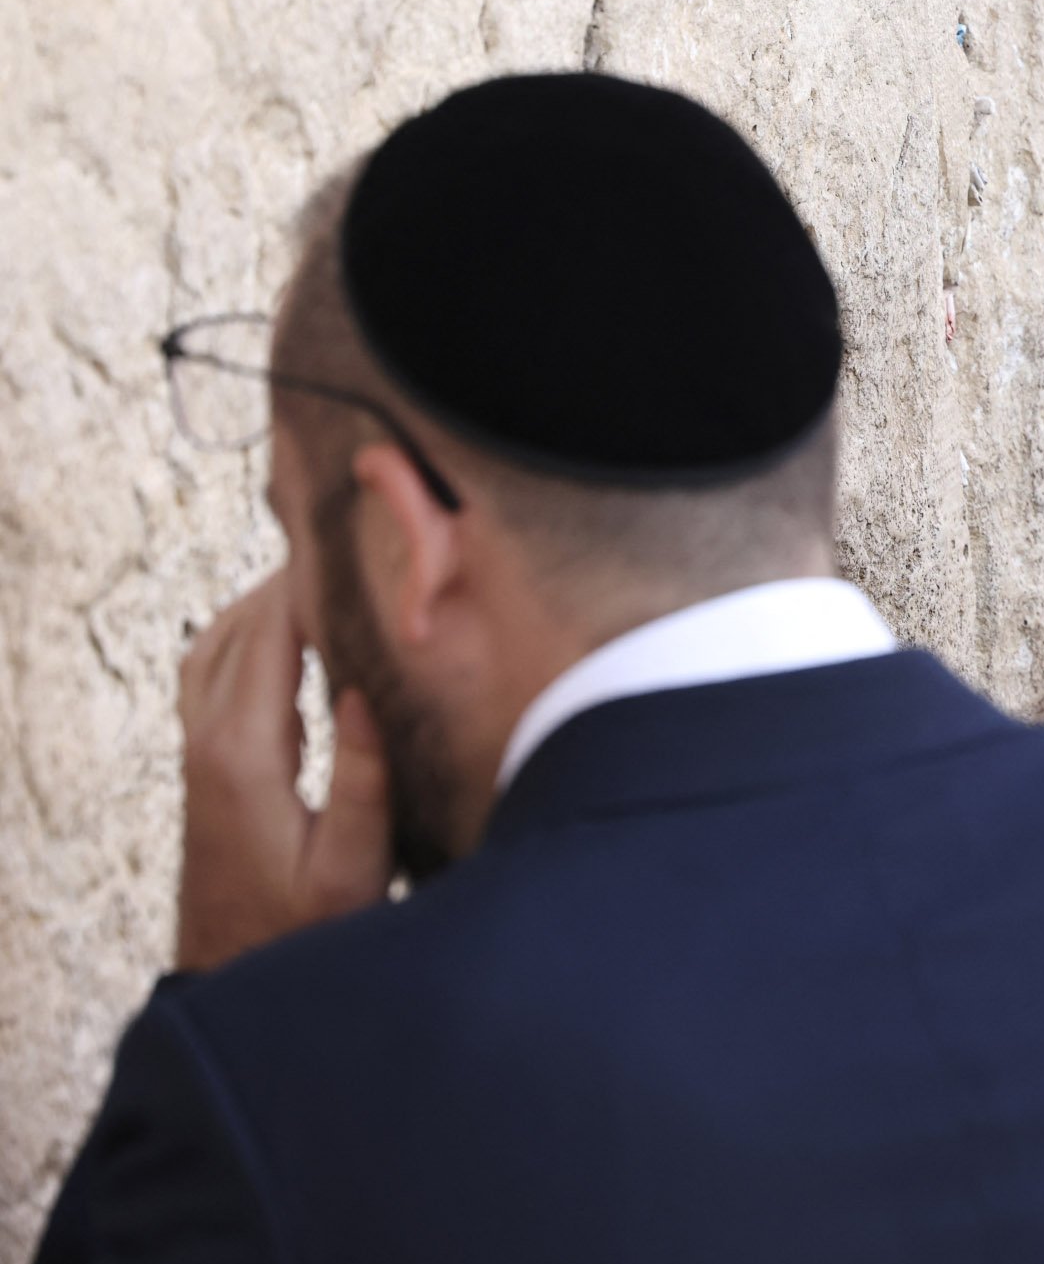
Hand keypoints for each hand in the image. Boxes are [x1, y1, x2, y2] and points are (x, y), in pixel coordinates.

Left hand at [175, 575, 391, 970]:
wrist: (236, 980)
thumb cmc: (304, 933)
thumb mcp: (354, 867)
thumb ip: (362, 781)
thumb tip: (361, 693)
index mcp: (246, 755)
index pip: (271, 636)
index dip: (307, 584)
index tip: (355, 547)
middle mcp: (209, 743)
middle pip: (235, 629)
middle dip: (284, 583)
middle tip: (346, 553)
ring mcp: (197, 755)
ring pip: (211, 648)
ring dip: (258, 609)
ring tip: (319, 585)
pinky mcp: (203, 771)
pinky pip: (208, 678)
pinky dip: (242, 642)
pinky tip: (286, 646)